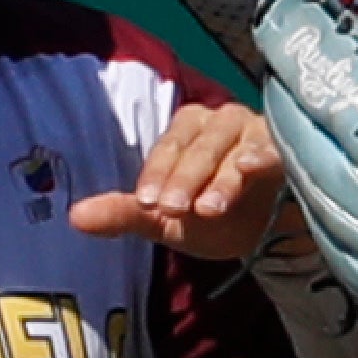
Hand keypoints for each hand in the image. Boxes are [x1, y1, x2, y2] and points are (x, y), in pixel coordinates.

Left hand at [72, 101, 289, 260]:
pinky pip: (271, 148)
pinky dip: (261, 156)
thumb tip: (75, 219)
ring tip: (209, 209)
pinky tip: (250, 168)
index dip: (156, 174)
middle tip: (173, 210)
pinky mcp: (282, 147)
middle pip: (197, 148)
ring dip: (220, 179)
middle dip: (184, 179)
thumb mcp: (164, 221)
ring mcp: (252, 131)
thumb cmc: (209, 218)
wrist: (264, 236)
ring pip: (232, 148)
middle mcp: (218, 122)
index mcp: (185, 131)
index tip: (148, 203)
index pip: (167, 149)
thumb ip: (123, 214)